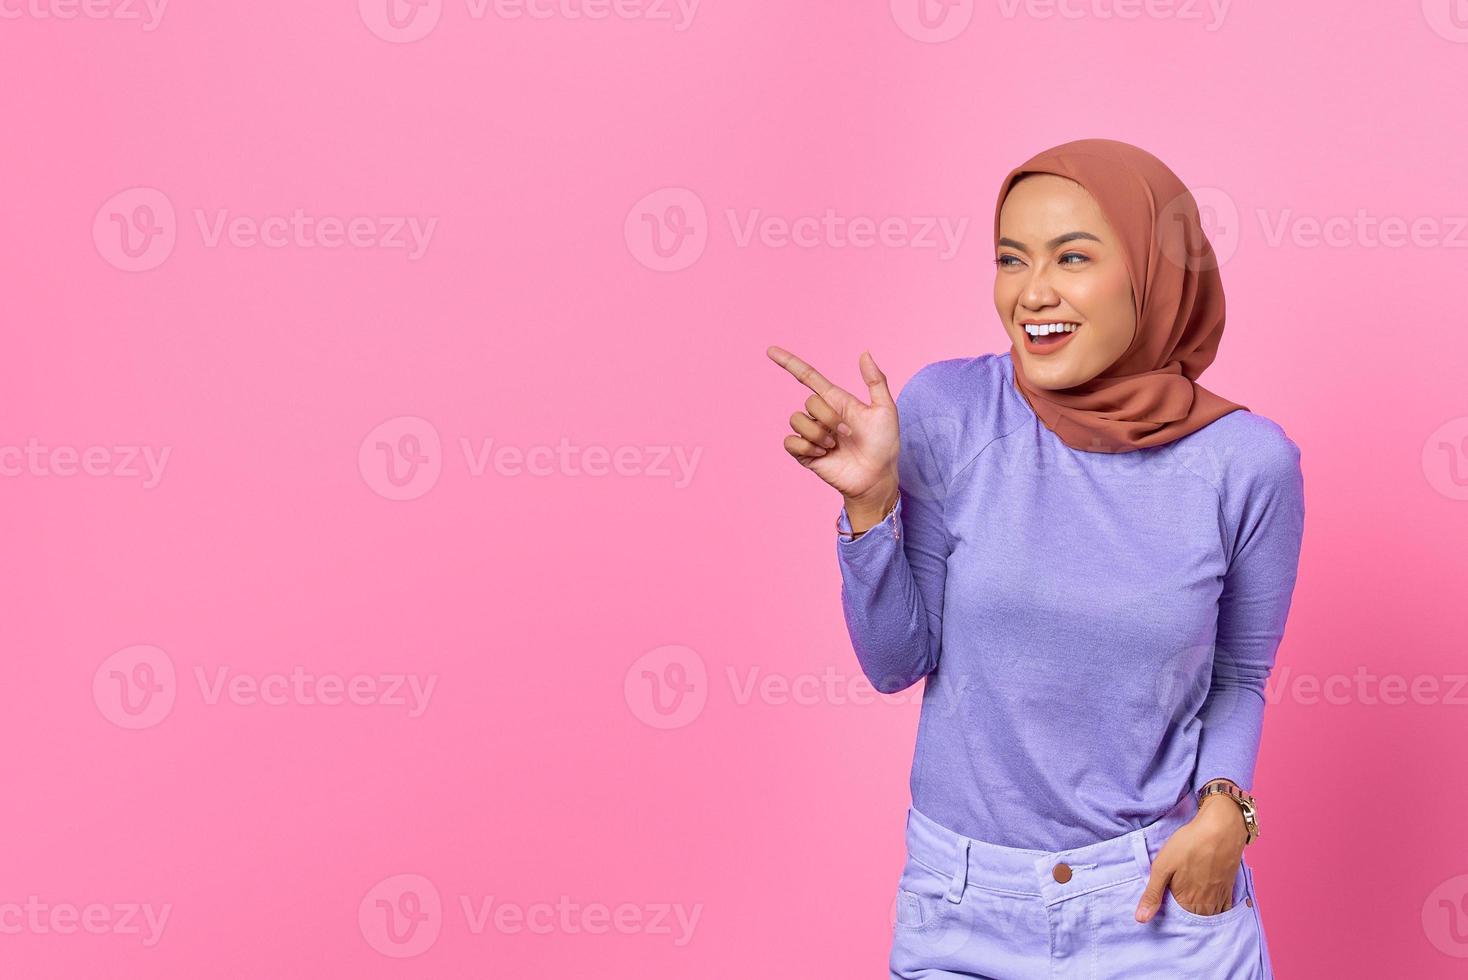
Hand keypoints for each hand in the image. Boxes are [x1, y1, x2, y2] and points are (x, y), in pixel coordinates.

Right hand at [766, 345, 899, 507]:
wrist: (877, 477)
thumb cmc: (884, 445)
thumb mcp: (885, 410)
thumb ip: (876, 381)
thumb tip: (864, 353)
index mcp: (836, 401)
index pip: (807, 377)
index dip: (789, 363)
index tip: (771, 350)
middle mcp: (821, 415)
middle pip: (809, 402)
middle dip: (830, 418)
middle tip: (848, 434)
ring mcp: (812, 434)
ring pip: (797, 420)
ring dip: (819, 434)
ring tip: (834, 447)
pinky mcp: (805, 453)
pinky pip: (790, 441)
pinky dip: (807, 446)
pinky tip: (823, 454)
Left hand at [1134, 798, 1247, 921]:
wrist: (1221, 828)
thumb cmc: (1189, 845)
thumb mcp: (1162, 867)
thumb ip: (1153, 894)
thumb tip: (1141, 919)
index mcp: (1188, 902)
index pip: (1177, 921)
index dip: (1169, 916)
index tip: (1164, 908)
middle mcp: (1206, 904)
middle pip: (1194, 919)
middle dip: (1185, 917)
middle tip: (1176, 904)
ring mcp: (1220, 897)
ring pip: (1209, 915)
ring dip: (1200, 914)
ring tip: (1190, 904)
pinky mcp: (1229, 888)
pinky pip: (1224, 908)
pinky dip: (1216, 910)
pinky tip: (1209, 903)